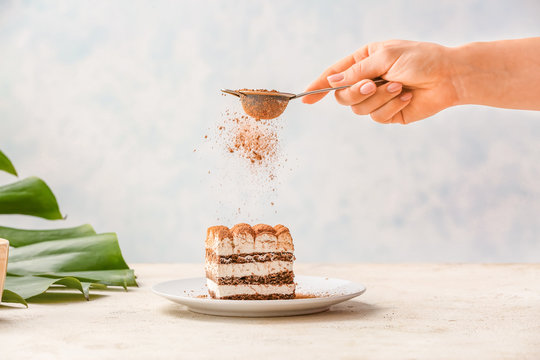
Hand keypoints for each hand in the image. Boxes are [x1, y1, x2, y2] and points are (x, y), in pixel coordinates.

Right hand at [302, 40, 459, 123]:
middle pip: (343, 96)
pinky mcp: (388, 113)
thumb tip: (331, 82)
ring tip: (400, 87)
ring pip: (360, 109)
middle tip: (373, 85)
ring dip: (380, 98)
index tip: (305, 98)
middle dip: (357, 92)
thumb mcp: (385, 57)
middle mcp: (367, 79)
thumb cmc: (421, 59)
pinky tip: (407, 97)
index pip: (334, 74)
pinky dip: (392, 107)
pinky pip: (378, 117)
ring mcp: (377, 98)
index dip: (318, 85)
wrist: (449, 76)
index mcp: (364, 61)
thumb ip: (356, 71)